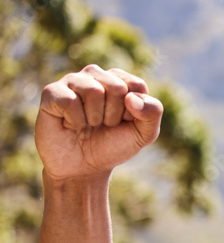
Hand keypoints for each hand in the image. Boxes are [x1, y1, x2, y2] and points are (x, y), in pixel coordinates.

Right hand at [35, 65, 162, 180]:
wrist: (84, 168)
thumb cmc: (113, 145)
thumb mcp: (144, 134)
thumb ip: (153, 112)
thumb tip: (131, 97)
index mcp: (120, 80)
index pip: (136, 85)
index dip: (133, 112)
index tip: (124, 122)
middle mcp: (96, 75)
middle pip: (117, 87)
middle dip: (114, 115)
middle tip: (103, 125)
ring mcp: (72, 81)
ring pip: (93, 90)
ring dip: (94, 118)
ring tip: (88, 124)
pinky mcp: (52, 93)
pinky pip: (70, 101)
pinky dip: (75, 120)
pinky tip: (70, 124)